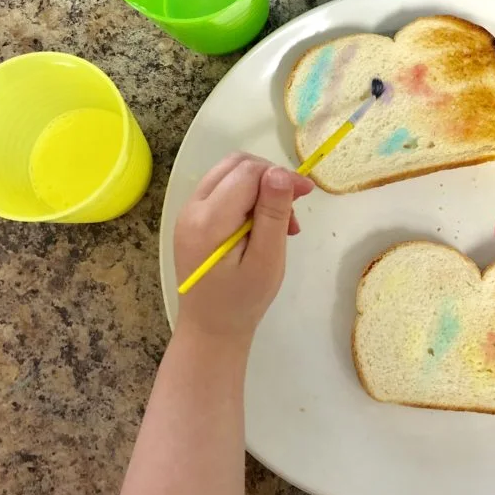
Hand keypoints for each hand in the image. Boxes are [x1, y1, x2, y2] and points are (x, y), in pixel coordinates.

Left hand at [174, 153, 313, 346]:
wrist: (211, 329)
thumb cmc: (243, 300)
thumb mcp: (266, 260)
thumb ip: (272, 214)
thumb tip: (280, 172)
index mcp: (209, 220)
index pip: (248, 173)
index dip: (280, 175)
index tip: (306, 193)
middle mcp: (192, 208)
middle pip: (236, 165)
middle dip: (270, 177)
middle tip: (294, 208)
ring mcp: (188, 212)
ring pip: (229, 174)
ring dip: (260, 186)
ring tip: (282, 220)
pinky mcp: (192, 219)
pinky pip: (222, 190)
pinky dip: (247, 196)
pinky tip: (263, 224)